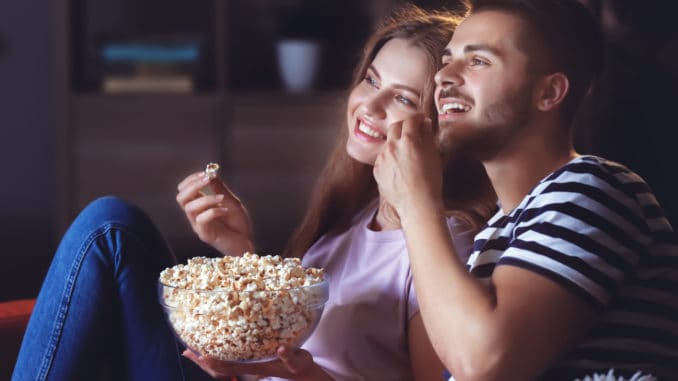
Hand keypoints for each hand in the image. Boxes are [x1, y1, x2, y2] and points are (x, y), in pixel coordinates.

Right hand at [176, 171, 253, 255]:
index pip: (184, 190)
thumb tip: (211, 173)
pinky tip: (225, 210)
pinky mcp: (205, 235)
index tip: (206, 173)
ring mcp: (199, 226)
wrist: (247, 243)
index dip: (191, 180)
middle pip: (180, 198)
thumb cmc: (239, 224)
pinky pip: (201, 220)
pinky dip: (213, 211)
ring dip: (206, 198)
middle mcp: (195, 216)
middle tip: (207, 179)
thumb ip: (220, 189)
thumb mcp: (231, 201)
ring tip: (221, 198)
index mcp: (199, 206)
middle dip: (193, 186)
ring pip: (189, 208)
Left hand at [183, 346, 331, 380]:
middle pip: (220, 368)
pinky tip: (211, 345)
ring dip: (207, 359)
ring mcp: (248, 364)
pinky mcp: (250, 359)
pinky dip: (218, 353)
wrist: (301, 371)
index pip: (230, 366)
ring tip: (191, 350)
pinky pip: (229, 358)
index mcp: (256, 366)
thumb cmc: (298, 365)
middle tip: (187, 351)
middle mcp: (249, 366)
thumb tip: (282, 349)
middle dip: (203, 361)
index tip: (202, 355)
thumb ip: (289, 355)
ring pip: (222, 364)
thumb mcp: (296, 360)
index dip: (216, 362)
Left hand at [373, 115, 443, 220]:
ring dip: (397, 142)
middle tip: (413, 131)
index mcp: (409, 141)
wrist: (416, 205)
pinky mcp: (376, 170)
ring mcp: (382, 158)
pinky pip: (383, 157)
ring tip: (407, 153)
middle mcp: (392, 147)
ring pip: (388, 142)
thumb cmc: (430, 182)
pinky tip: (400, 166)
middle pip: (395, 127)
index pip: (411, 120)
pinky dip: (390, 156)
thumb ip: (427, 136)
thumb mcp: (433, 156)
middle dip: (405, 126)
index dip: (417, 118)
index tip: (421, 120)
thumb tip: (424, 124)